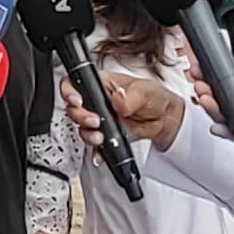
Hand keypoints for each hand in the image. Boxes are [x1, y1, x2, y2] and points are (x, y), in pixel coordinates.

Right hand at [61, 71, 185, 151]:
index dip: (69, 91)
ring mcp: (100, 117)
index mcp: (102, 83)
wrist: (164, 119)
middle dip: (80, 116)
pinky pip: (93, 144)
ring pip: (81, 126)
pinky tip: (101, 151)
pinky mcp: (105, 134)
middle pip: (74, 107)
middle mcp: (97, 100)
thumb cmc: (154, 97)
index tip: (77, 101)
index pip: (75, 82)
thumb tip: (118, 97)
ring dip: (87, 133)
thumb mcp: (144, 91)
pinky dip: (95, 150)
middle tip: (94, 121)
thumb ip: (129, 96)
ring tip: (100, 136)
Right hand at [191, 66, 233, 155]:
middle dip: (204, 89)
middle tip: (200, 82)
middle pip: (217, 98)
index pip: (224, 80)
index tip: (200, 67)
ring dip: (210, 107)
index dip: (210, 74)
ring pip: (221, 116)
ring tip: (207, 98)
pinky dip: (224, 131)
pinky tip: (218, 124)